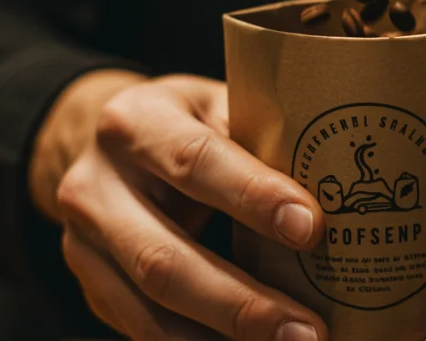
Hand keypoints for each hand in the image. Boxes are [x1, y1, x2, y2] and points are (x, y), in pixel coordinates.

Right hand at [29, 71, 328, 340]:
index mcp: (134, 123)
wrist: (107, 145)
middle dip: (241, 303)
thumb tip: (342, 190)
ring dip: (224, 339)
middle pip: (163, 258)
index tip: (311, 228)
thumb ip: (261, 139)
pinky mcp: (92, 288)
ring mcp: (83, 246)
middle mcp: (95, 186)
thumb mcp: (217, 107)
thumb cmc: (187, 123)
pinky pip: (144, 331)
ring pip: (149, 310)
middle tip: (309, 331)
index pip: (195, 162)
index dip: (253, 196)